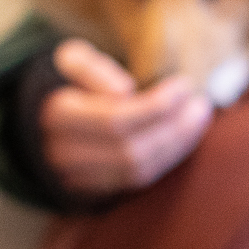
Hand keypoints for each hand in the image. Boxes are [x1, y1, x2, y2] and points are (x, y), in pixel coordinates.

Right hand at [40, 38, 212, 200]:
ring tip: (199, 118)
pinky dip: (167, 159)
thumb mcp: (73, 59)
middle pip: (130, 150)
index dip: (155, 107)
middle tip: (201, 105)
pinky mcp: (95, 188)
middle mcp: (64, 151)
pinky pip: (138, 180)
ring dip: (176, 146)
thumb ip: (95, 68)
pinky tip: (185, 137)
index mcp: (58, 114)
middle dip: (173, 129)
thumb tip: (125, 91)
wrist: (47, 115)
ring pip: (137, 170)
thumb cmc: (68, 79)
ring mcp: (78, 176)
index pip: (114, 120)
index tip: (184, 85)